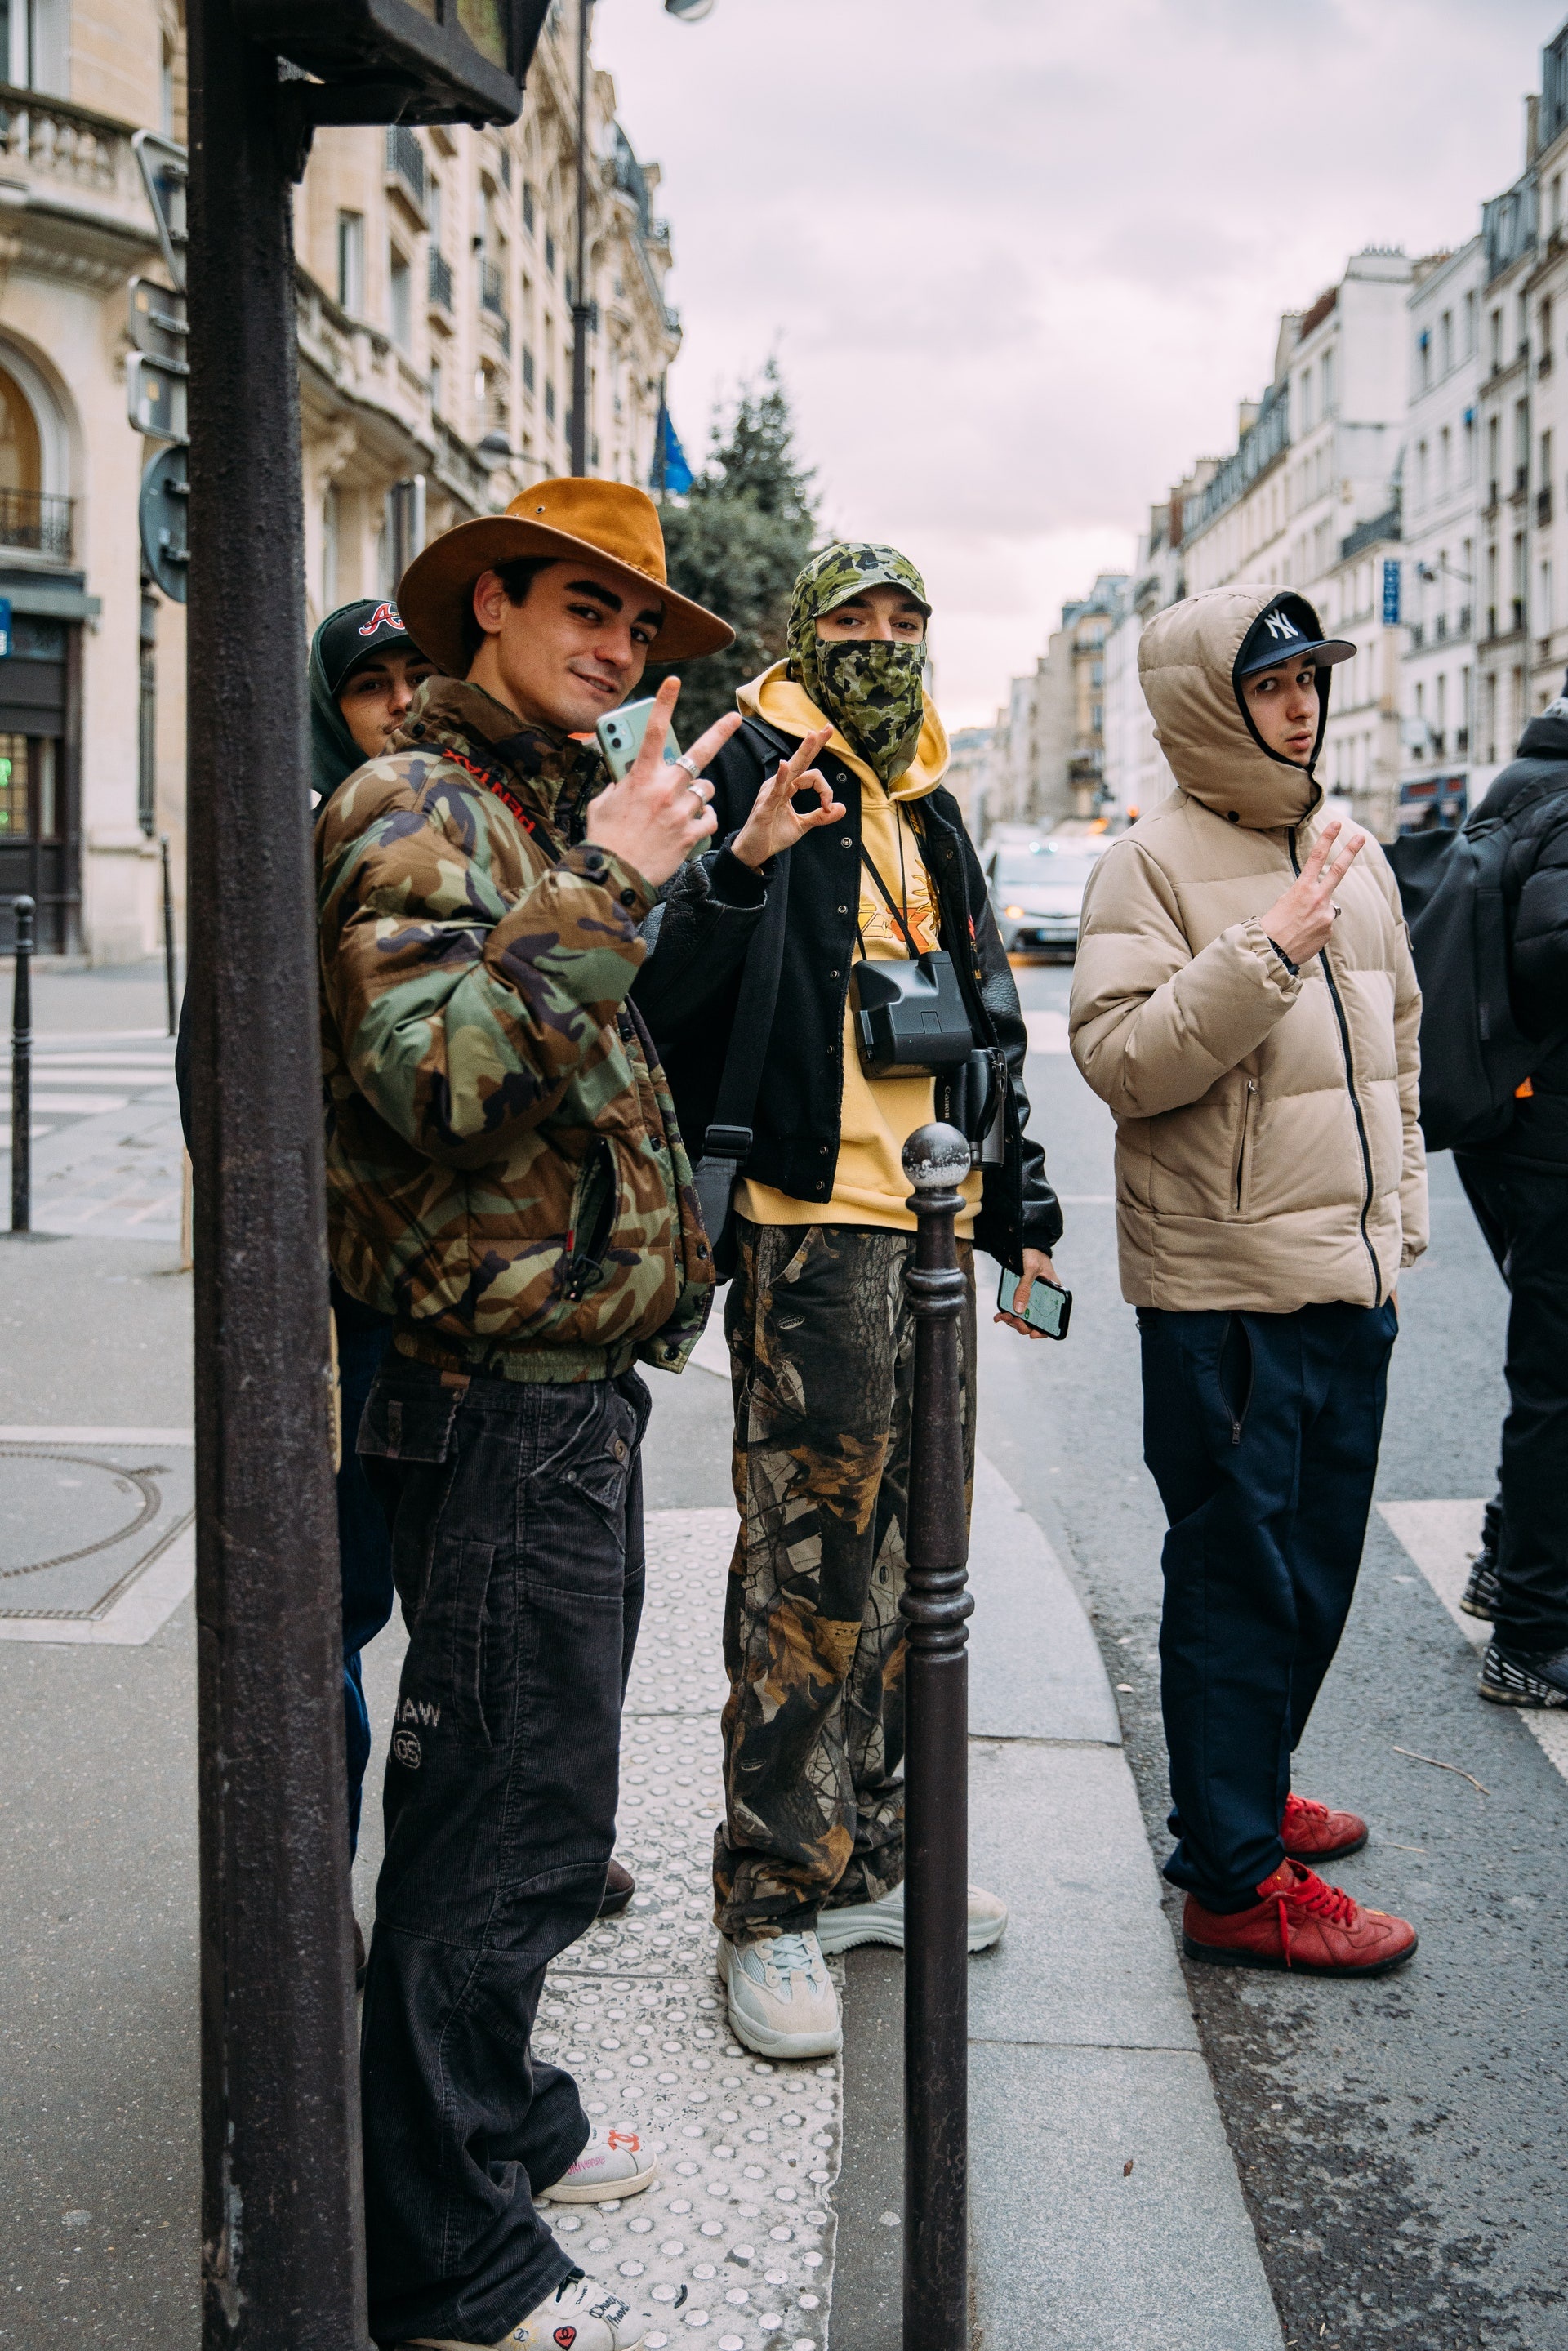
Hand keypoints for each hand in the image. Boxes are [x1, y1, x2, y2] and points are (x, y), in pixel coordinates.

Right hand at [585, 678, 738, 887]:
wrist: (614, 876)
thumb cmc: (604, 839)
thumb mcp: (602, 804)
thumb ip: (619, 786)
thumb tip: (627, 780)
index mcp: (640, 778)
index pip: (655, 731)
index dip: (665, 703)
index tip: (674, 682)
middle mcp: (664, 789)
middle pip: (699, 754)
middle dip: (720, 732)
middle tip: (734, 719)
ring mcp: (680, 811)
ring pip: (706, 790)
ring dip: (699, 794)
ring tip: (684, 807)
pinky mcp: (691, 834)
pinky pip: (709, 818)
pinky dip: (703, 820)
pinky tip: (691, 827)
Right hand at [730, 728, 844, 869]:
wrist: (753, 852)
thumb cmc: (773, 835)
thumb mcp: (802, 825)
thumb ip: (821, 816)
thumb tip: (842, 808)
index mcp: (788, 787)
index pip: (812, 776)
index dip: (825, 790)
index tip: (829, 806)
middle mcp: (778, 785)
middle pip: (800, 760)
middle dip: (814, 744)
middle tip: (828, 728)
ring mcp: (770, 793)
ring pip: (791, 770)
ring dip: (803, 753)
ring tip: (813, 736)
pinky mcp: (764, 806)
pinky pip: (775, 789)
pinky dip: (781, 777)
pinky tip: (786, 766)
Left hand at [995, 1248, 1059, 1340]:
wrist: (1023, 1242)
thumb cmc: (1032, 1253)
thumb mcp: (1030, 1269)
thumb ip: (1024, 1288)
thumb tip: (1019, 1310)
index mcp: (1053, 1293)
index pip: (1053, 1318)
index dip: (1045, 1330)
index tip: (1033, 1334)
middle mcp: (1043, 1299)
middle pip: (1035, 1321)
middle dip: (1023, 1325)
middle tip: (1013, 1321)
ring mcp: (1031, 1298)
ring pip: (1023, 1318)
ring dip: (1012, 1320)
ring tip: (1003, 1316)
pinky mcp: (1019, 1296)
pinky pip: (1014, 1310)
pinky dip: (1006, 1315)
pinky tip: (998, 1316)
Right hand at [1261, 818, 1365, 965]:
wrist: (1271, 953)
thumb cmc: (1272, 927)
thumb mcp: (1284, 903)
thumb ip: (1304, 895)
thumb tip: (1317, 897)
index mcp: (1302, 889)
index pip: (1317, 858)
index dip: (1327, 839)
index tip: (1336, 825)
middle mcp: (1318, 899)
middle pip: (1338, 870)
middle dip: (1350, 851)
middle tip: (1360, 837)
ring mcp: (1326, 915)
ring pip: (1326, 909)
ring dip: (1315, 916)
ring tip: (1300, 928)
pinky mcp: (1328, 931)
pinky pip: (1324, 926)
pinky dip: (1315, 930)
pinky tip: (1303, 937)